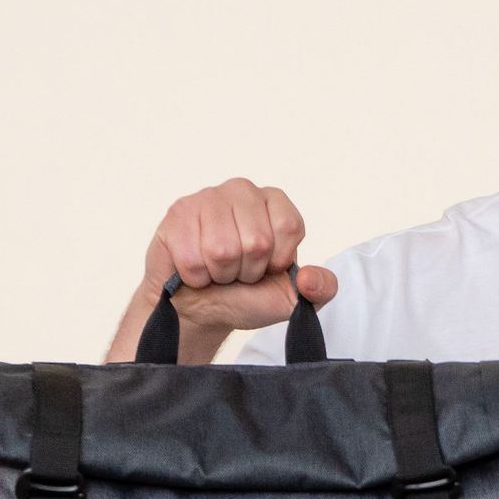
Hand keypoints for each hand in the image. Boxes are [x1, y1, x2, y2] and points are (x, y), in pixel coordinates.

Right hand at [108, 178, 337, 361]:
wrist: (202, 307)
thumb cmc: (247, 295)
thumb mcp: (292, 297)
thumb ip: (320, 289)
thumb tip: (309, 279)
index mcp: (275, 203)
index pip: (288, 226)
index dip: (277, 259)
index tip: (267, 268)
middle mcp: (243, 191)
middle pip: (256, 240)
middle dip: (247, 270)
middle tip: (238, 272)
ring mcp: (208, 198)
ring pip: (222, 249)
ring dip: (220, 274)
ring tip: (218, 271)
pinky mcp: (178, 214)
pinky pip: (192, 257)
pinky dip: (196, 276)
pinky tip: (196, 270)